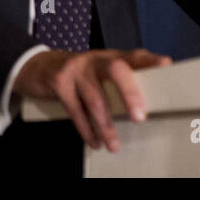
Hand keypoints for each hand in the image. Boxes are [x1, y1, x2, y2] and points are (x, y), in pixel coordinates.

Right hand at [12, 48, 171, 150]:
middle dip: (130, 93)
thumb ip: (116, 79)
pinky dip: (86, 129)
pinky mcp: (59, 83)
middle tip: (139, 117)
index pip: (133, 55)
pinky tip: (94, 142)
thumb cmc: (76, 73)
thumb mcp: (96, 69)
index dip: (149, 60)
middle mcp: (94, 59)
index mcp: (108, 57)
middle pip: (116, 70)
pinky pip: (75, 110)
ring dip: (106, 126)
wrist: (34, 66)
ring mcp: (75, 70)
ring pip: (95, 99)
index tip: (165, 65)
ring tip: (114, 145)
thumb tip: (141, 102)